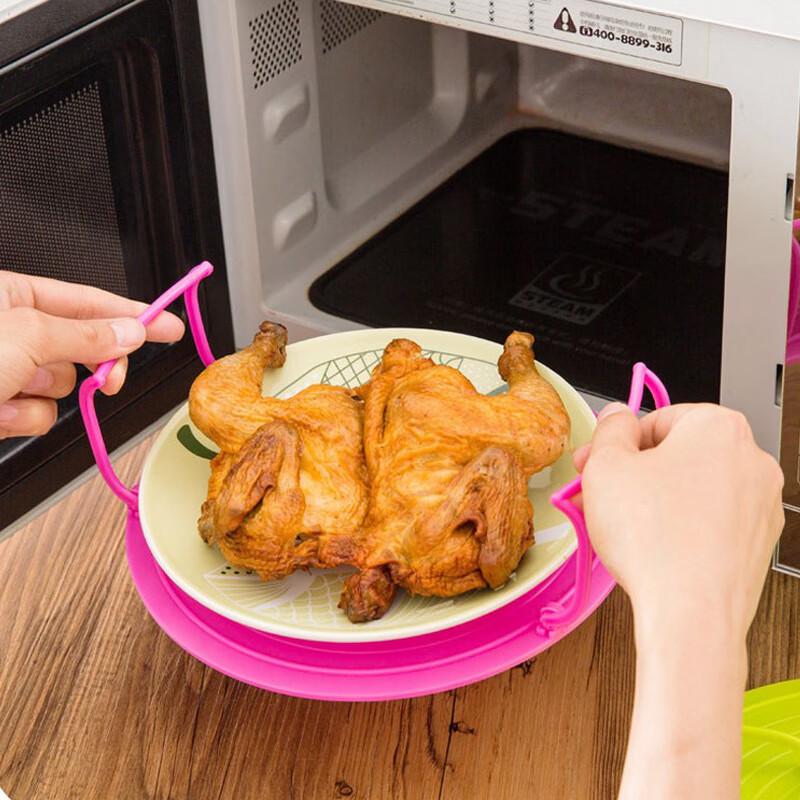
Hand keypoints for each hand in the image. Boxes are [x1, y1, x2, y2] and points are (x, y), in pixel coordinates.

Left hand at [0, 271, 184, 437]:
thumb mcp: (27, 336)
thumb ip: (85, 334)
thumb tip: (130, 332)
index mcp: (11, 296)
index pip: (87, 300)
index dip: (132, 313)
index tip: (168, 326)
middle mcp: (10, 330)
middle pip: (82, 345)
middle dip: (93, 366)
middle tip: (110, 380)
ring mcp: (4, 370)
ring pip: (62, 385)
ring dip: (45, 395)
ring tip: (13, 391)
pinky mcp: (2, 405)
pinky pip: (39, 412)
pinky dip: (25, 418)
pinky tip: (1, 413)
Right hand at [575, 402, 784, 799]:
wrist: (690, 614)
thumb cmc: (655, 540)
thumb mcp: (606, 466)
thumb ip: (609, 429)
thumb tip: (617, 416)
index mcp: (719, 427)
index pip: (655, 419)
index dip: (616, 443)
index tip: (595, 462)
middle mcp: (751, 460)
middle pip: (676, 454)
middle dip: (632, 473)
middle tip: (599, 492)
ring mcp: (760, 504)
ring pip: (691, 489)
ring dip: (651, 499)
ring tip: (617, 524)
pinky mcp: (756, 543)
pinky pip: (708, 521)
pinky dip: (678, 526)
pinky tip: (648, 545)